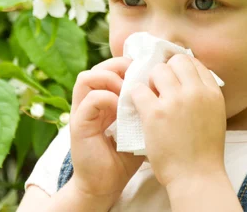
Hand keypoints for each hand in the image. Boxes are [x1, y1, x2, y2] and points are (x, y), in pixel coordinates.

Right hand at [69, 57, 144, 203]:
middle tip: (138, 77)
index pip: (112, 67)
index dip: (128, 64)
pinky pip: (90, 100)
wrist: (106, 183)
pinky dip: (107, 98)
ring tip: (127, 91)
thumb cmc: (126, 155)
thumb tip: (168, 85)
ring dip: (110, 79)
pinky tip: (121, 108)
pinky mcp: (78, 124)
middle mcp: (92, 100)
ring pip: (88, 77)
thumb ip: (146, 105)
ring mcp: (83, 110)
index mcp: (106, 97)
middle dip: (119, 66)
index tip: (148, 72)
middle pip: (99, 66)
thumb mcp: (139, 124)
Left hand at [130, 54, 226, 187]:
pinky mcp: (154, 113)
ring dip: (151, 81)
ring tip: (150, 97)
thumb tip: (188, 79)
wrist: (196, 176)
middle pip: (176, 61)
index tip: (174, 78)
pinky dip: (136, 95)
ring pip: (157, 71)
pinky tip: (139, 106)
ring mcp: (175, 101)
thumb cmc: (205, 150)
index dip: (181, 68)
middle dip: (166, 71)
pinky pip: (139, 89)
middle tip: (160, 86)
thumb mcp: (215, 115)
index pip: (194, 63)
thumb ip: (203, 95)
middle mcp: (195, 92)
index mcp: (212, 92)